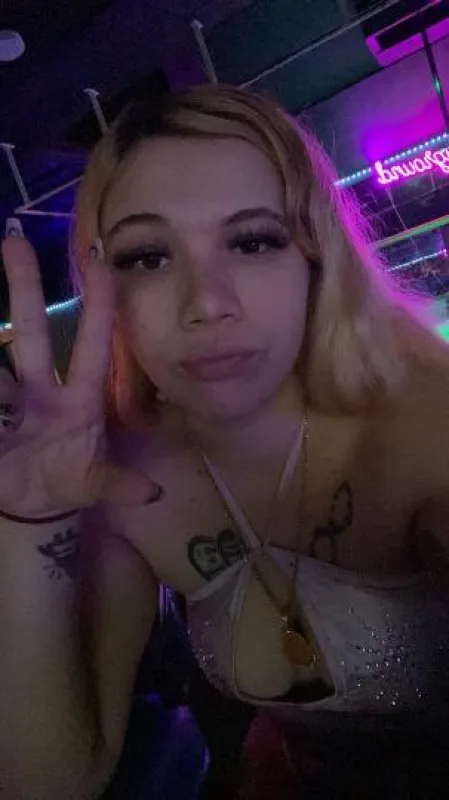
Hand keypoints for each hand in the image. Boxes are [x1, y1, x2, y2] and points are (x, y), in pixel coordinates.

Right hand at [0, 232, 161, 517]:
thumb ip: (118, 485)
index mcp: (77, 400)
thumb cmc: (68, 481)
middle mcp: (43, 389)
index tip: (100, 260)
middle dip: (25, 287)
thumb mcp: (94, 484)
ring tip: (2, 314)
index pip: (90, 346)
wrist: (33, 504)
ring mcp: (11, 400)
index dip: (98, 307)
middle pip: (31, 333)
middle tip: (13, 239)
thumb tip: (152, 493)